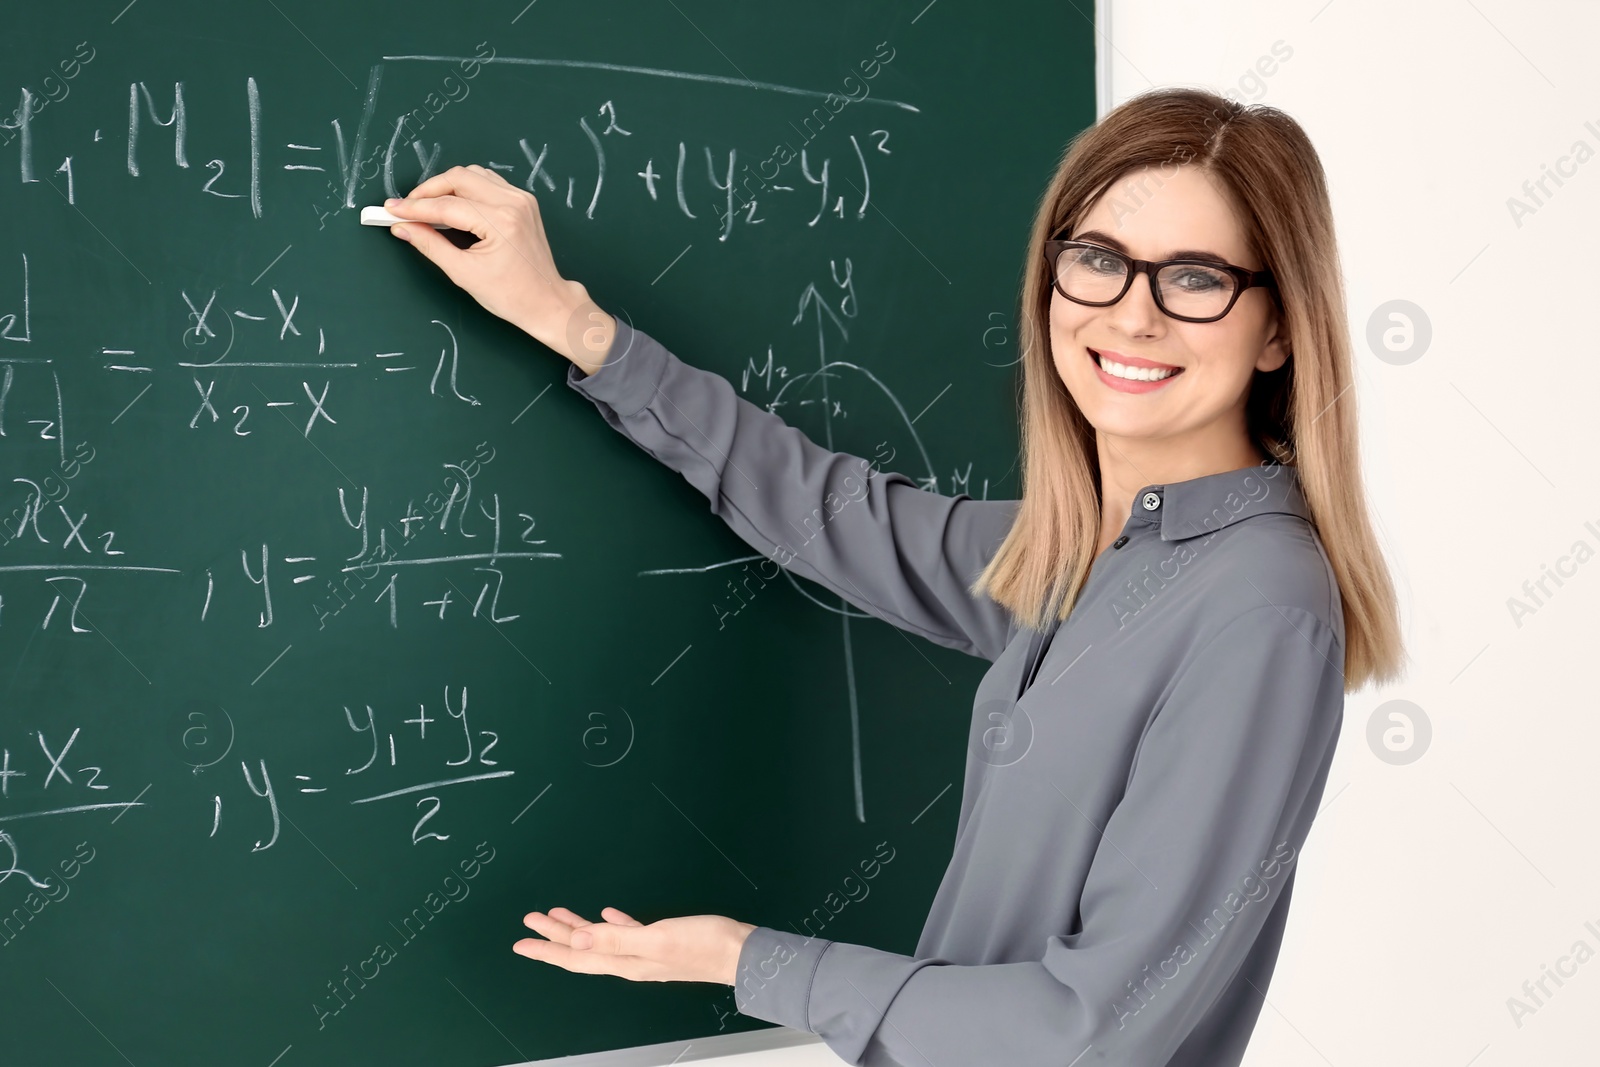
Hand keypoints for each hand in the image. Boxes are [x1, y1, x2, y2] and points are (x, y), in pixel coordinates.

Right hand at [384, 164, 614, 370]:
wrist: (546, 301)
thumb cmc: (511, 295)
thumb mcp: (464, 273)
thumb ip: (430, 245)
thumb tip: (402, 227)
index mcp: (501, 222)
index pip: (447, 205)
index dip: (415, 207)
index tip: (391, 210)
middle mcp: (513, 203)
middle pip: (458, 178)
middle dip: (428, 191)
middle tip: (406, 208)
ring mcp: (521, 199)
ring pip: (473, 175)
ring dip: (446, 186)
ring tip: (427, 207)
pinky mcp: (523, 201)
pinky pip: (487, 182)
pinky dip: (466, 189)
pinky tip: (452, 205)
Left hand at [513, 905, 756, 985]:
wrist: (741, 953)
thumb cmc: (702, 944)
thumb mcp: (656, 939)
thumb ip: (616, 939)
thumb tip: (575, 940)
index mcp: (625, 962)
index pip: (576, 957)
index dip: (547, 948)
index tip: (520, 941)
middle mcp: (630, 961)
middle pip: (583, 949)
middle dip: (555, 935)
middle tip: (530, 920)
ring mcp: (645, 953)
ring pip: (601, 940)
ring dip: (578, 928)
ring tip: (558, 914)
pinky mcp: (662, 941)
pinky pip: (626, 933)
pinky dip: (611, 923)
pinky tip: (608, 913)